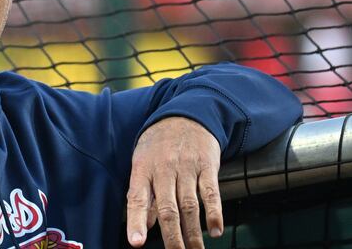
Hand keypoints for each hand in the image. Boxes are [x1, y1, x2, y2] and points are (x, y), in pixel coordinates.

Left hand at [126, 117, 222, 248]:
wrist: (185, 115)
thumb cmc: (159, 144)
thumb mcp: (143, 163)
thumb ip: (145, 195)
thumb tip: (146, 226)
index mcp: (143, 169)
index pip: (137, 199)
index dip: (136, 222)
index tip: (136, 243)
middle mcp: (163, 169)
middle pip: (168, 209)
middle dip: (172, 237)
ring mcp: (186, 167)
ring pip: (190, 206)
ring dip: (193, 233)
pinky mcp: (207, 165)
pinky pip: (211, 193)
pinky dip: (214, 214)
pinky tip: (215, 231)